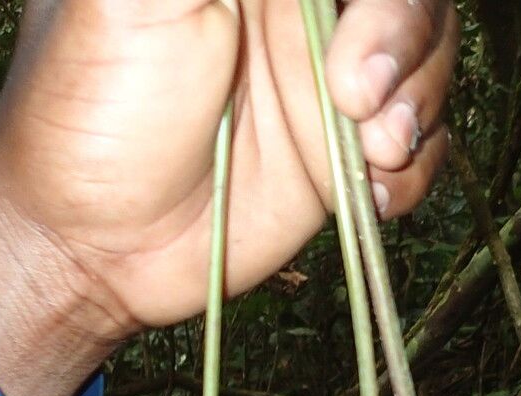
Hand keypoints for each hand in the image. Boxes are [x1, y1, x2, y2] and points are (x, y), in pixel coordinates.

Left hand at [0, 0, 457, 338]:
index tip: (348, 32)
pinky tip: (368, 196)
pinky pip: (425, 146)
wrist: (95, 247)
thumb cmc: (89, 107)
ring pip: (431, 61)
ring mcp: (331, 80)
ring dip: (420, 107)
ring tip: (373, 154)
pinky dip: (413, 174)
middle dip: (404, 39)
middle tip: (357, 101)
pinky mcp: (346, 156)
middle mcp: (301, 8)